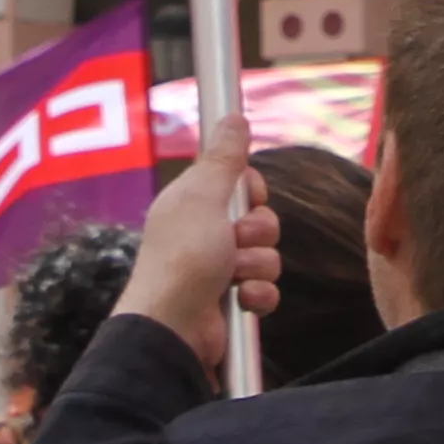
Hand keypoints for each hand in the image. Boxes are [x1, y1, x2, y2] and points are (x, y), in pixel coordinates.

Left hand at [124, 153, 282, 376]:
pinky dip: (258, 295)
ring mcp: (221, 270)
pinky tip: (241, 300)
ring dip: (256, 266)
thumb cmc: (183, 258)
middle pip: (262, 220)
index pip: (242, 184)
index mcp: (195, 205)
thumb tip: (232, 116)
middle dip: (257, 233)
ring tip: (232, 277)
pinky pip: (267, 290)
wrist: (175, 327)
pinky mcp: (234, 302)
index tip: (249, 197)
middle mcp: (206, 234)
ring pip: (268, 256)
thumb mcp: (203, 197)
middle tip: (234, 241)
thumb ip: (224, 158)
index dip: (253, 190)